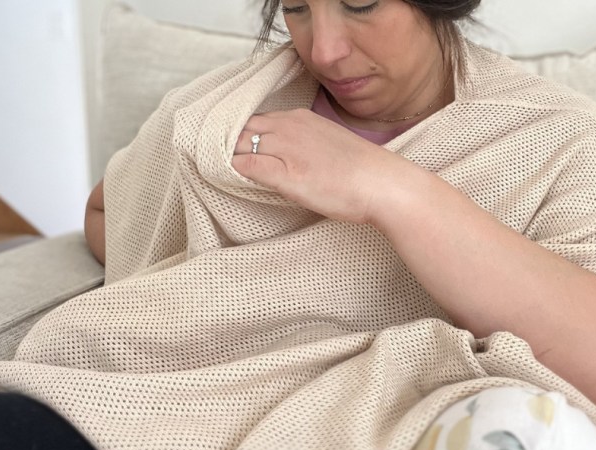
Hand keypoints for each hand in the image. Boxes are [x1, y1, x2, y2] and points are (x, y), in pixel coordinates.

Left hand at [231, 109, 411, 223]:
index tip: (232, 149)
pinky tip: (228, 178)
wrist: (382, 184)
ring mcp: (285, 149)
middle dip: (226, 142)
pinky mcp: (285, 175)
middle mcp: (289, 127)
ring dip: (225, 154)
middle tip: (213, 158)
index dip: (240, 135)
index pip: (256, 120)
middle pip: (242, 128)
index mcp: (299, 117)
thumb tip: (282, 155)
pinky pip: (246, 165)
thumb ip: (302, 143)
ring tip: (215, 168)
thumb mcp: (327, 144)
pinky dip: (234, 169)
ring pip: (238, 144)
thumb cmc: (362, 171)